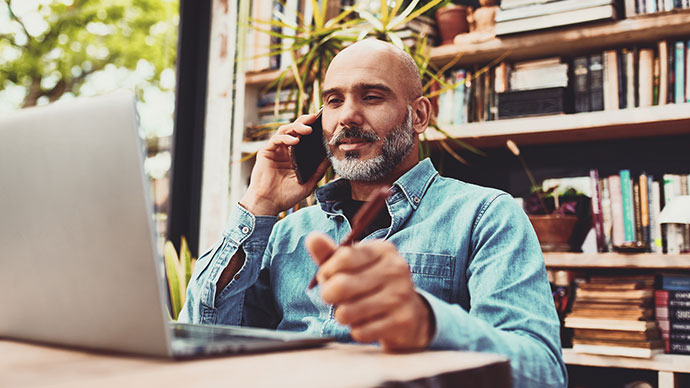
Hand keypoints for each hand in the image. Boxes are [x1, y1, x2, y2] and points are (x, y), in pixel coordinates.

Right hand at [240, 114, 329, 215]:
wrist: (269, 204)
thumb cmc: (286, 196)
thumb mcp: (308, 183)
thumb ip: (318, 170)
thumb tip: (330, 158)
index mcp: (294, 156)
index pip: (304, 138)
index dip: (312, 130)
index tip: (323, 124)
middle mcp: (284, 151)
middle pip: (294, 130)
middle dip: (304, 122)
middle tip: (315, 118)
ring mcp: (275, 150)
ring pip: (285, 131)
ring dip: (296, 127)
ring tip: (308, 129)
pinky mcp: (266, 152)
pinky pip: (276, 139)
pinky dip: (286, 138)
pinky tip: (295, 141)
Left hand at [305, 232, 433, 351]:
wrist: (411, 315)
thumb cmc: (373, 285)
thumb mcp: (353, 266)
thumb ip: (330, 254)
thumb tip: (312, 238)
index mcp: (383, 250)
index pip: (343, 257)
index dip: (327, 271)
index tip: (328, 277)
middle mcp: (396, 269)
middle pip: (341, 285)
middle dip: (328, 295)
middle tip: (335, 298)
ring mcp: (402, 295)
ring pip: (347, 312)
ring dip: (342, 315)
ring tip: (352, 311)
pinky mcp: (403, 321)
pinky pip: (360, 332)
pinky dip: (357, 331)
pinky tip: (368, 324)